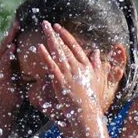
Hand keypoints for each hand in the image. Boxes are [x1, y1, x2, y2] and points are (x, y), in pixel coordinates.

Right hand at [0, 20, 22, 111]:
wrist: (10, 106)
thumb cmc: (19, 91)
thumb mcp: (26, 76)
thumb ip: (31, 66)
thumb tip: (45, 58)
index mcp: (10, 61)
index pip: (13, 43)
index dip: (17, 33)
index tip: (22, 22)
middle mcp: (4, 63)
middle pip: (7, 44)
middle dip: (11, 33)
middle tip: (16, 22)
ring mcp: (0, 69)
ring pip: (3, 52)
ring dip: (7, 41)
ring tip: (12, 32)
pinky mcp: (0, 77)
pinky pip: (3, 64)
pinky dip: (7, 56)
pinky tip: (11, 49)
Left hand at [36, 21, 105, 135]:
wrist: (87, 113)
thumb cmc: (93, 100)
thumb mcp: (98, 79)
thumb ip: (97, 64)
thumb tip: (97, 51)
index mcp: (86, 66)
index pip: (75, 46)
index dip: (65, 36)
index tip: (58, 28)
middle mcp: (78, 67)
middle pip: (64, 47)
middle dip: (54, 34)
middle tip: (46, 23)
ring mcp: (69, 74)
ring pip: (58, 53)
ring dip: (49, 39)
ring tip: (42, 29)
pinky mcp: (61, 81)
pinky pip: (51, 66)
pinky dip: (45, 55)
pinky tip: (39, 47)